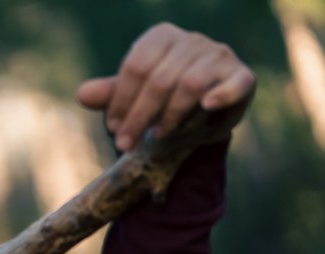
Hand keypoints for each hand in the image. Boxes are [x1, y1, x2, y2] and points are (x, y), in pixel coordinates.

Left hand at [76, 23, 255, 151]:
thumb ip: (111, 95)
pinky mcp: (242, 76)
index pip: (135, 66)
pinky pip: (234, 83)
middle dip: (139, 116)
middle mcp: (192, 40)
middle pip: (159, 79)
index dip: (121, 101)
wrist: (204, 116)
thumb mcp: (135, 99)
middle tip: (126, 145)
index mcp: (162, 38)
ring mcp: (219, 55)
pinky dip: (222, 94)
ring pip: (189, 84)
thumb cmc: (163, 102)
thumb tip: (82, 95)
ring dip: (170, 116)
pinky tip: (207, 106)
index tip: (113, 128)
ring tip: (158, 136)